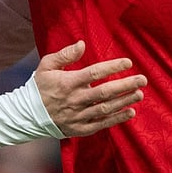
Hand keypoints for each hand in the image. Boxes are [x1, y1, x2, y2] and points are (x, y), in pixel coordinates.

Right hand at [32, 40, 146, 136]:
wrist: (28, 115)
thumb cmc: (40, 87)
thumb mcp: (46, 65)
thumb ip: (65, 54)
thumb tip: (82, 44)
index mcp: (67, 83)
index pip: (94, 73)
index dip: (112, 67)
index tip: (128, 62)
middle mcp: (75, 100)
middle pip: (105, 92)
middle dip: (125, 85)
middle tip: (142, 79)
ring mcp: (78, 116)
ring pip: (106, 108)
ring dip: (124, 101)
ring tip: (139, 93)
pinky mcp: (80, 128)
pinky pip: (102, 124)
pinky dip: (117, 118)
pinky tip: (130, 111)